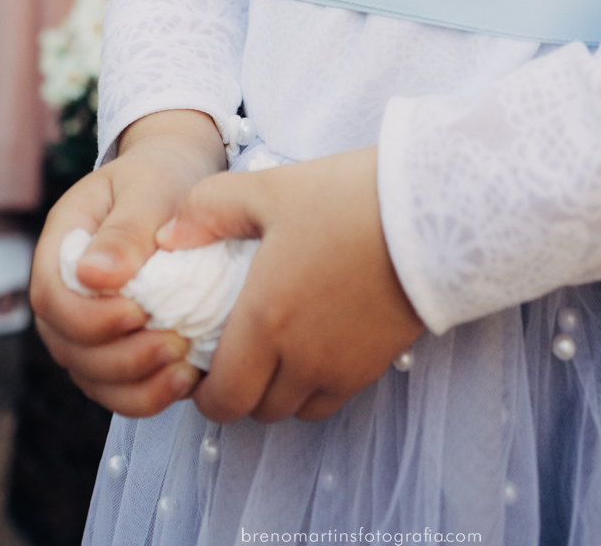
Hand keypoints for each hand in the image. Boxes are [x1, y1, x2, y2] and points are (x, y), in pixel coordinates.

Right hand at [30, 109, 224, 415]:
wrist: (181, 176)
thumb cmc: (162, 175)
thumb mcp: (148, 187)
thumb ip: (125, 229)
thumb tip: (95, 277)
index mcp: (61, 243)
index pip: (51, 297)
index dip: (88, 318)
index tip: (139, 312)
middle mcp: (66, 288)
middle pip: (67, 345)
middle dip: (119, 358)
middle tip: (174, 345)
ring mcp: (85, 321)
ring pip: (90, 375)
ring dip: (134, 385)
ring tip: (183, 371)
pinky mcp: (114, 344)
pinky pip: (116, 386)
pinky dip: (145, 395)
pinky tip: (185, 381)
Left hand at [163, 146, 423, 423]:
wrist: (431, 211)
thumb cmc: (346, 197)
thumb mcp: (267, 189)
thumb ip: (208, 211)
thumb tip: (168, 239)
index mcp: (265, 322)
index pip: (222, 399)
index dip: (204, 392)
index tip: (201, 360)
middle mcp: (301, 359)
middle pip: (256, 410)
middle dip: (238, 390)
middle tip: (234, 349)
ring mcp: (342, 368)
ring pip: (296, 408)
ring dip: (278, 390)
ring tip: (274, 345)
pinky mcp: (375, 365)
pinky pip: (332, 396)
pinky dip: (314, 384)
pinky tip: (313, 341)